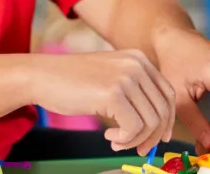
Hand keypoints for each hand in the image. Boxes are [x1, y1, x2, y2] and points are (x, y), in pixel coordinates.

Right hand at [28, 49, 176, 153]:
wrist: (42, 76)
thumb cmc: (72, 82)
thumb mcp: (110, 76)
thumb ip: (133, 91)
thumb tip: (157, 125)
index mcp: (138, 59)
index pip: (167, 94)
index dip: (167, 120)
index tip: (160, 138)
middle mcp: (137, 65)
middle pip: (162, 110)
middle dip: (153, 136)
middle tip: (138, 149)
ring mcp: (126, 78)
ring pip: (150, 122)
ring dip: (135, 140)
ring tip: (117, 142)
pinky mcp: (114, 94)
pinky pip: (134, 128)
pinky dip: (125, 140)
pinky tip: (109, 137)